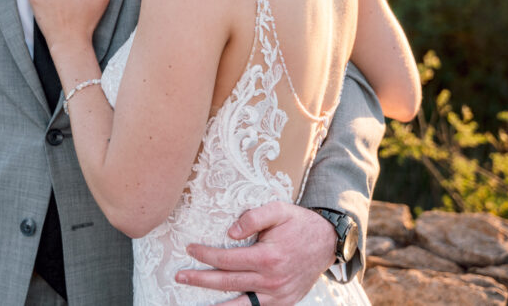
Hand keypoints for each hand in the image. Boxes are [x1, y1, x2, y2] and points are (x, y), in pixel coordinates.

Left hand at [176, 202, 335, 304]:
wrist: (328, 242)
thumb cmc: (300, 223)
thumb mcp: (278, 210)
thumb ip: (253, 218)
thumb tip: (229, 232)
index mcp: (268, 257)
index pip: (227, 259)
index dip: (206, 255)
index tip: (190, 249)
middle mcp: (272, 280)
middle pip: (227, 283)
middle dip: (201, 280)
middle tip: (180, 277)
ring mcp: (279, 295)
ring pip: (241, 305)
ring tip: (196, 304)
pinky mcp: (285, 302)